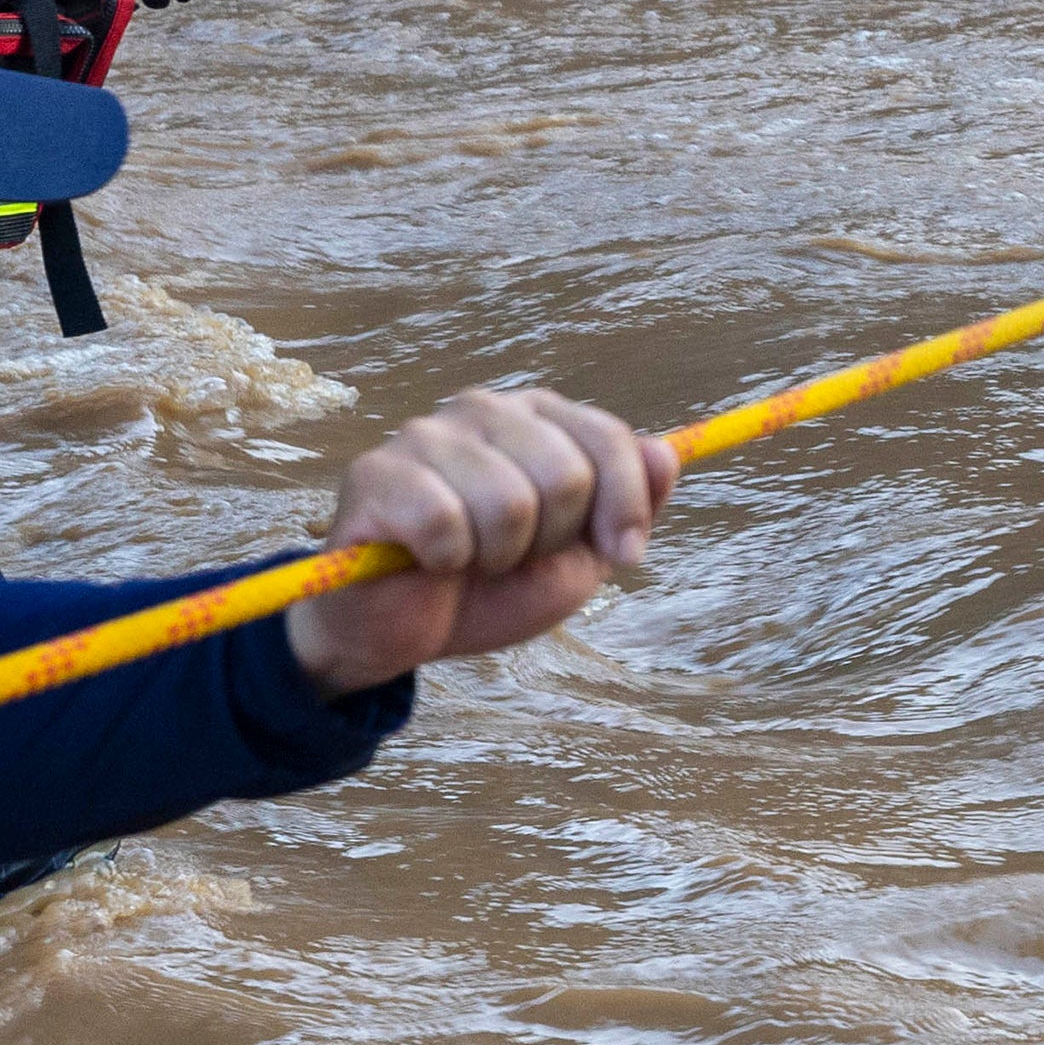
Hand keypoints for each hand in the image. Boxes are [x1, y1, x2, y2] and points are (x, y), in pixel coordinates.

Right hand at [282, 388, 681, 695]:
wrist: (406, 634)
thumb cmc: (494, 586)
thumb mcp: (581, 555)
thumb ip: (628, 504)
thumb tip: (667, 454)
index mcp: (539, 417)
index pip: (609, 438)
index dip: (624, 509)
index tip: (621, 555)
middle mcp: (484, 409)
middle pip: (565, 475)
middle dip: (551, 542)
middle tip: (514, 558)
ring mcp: (427, 435)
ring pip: (508, 503)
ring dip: (498, 557)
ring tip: (473, 559)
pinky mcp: (376, 473)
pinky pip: (444, 523)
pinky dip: (447, 561)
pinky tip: (429, 561)